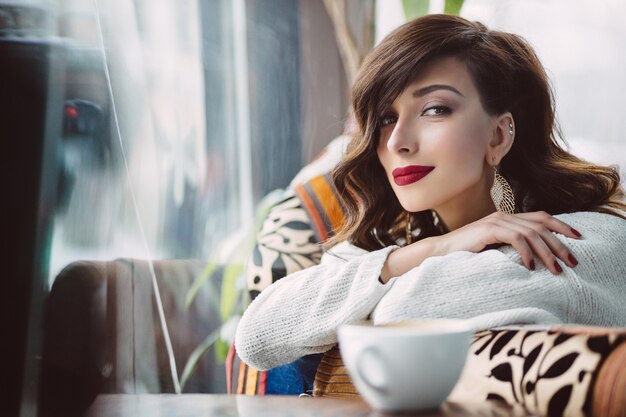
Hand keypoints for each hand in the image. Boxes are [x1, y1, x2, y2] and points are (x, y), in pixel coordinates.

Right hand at [431, 211, 580, 273]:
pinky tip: (530, 266)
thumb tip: (537, 256)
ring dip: (547, 252)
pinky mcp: (488, 230)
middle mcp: (503, 216)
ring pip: (531, 233)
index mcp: (506, 218)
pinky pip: (515, 238)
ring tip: (555, 269)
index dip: (561, 225)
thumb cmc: (467, 253)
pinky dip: (526, 252)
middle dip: (559, 243)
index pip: (541, 216)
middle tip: (572, 261)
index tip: (577, 238)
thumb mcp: (494, 248)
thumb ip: (512, 245)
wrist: (441, 252)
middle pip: (541, 225)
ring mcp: (495, 221)